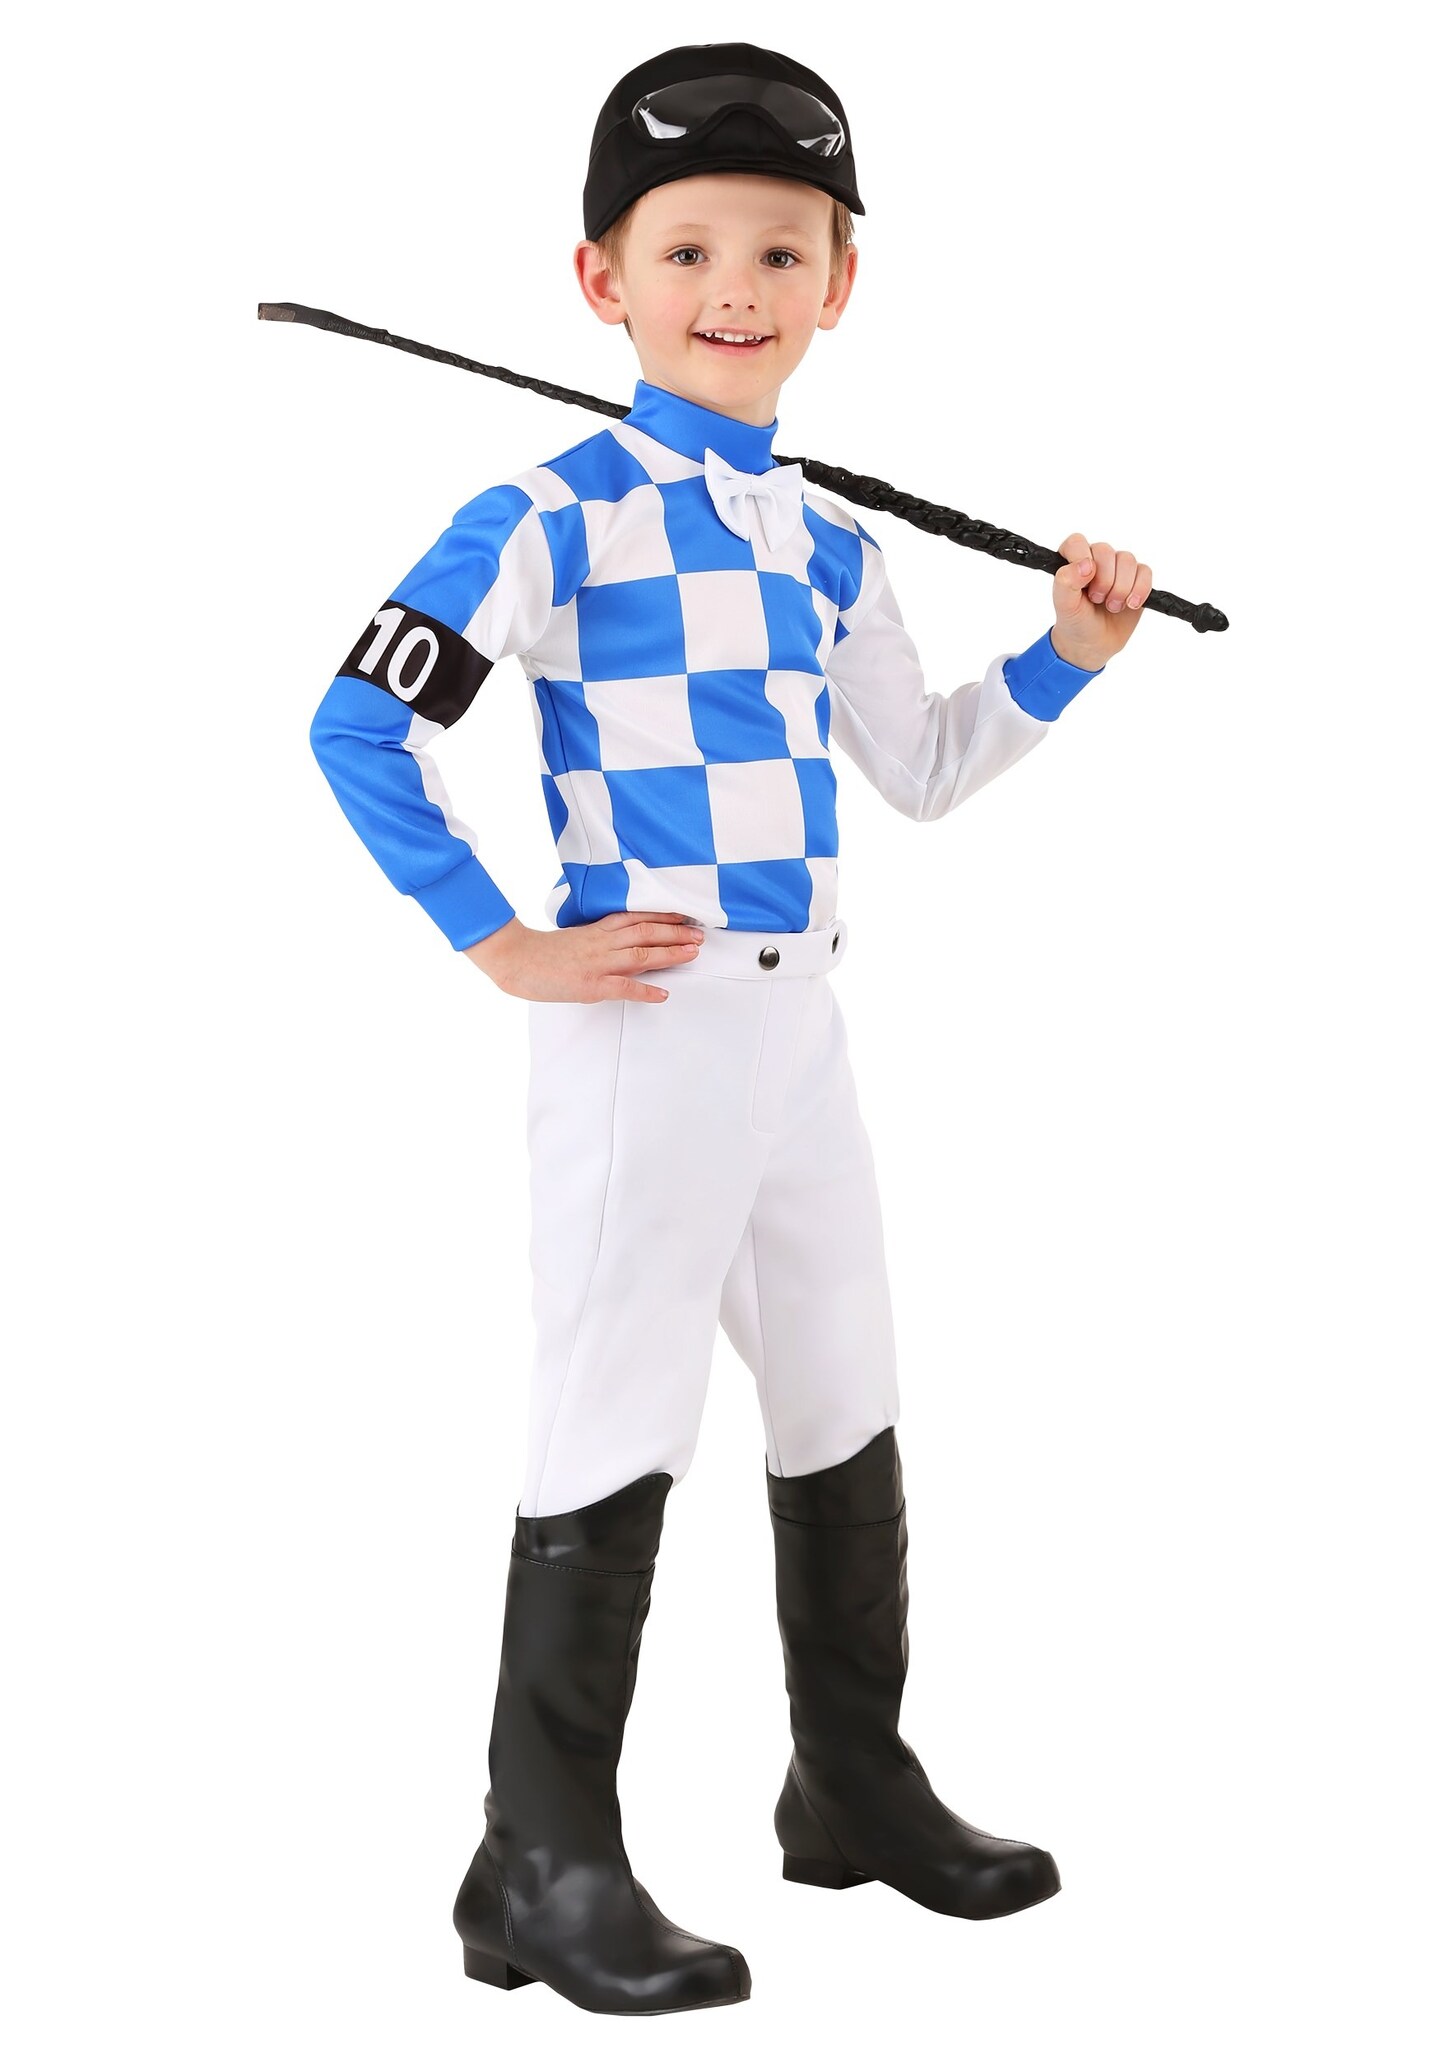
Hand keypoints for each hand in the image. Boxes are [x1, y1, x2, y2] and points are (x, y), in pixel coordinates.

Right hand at [464, 910, 705, 1001]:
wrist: (515, 958)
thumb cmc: (539, 952)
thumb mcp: (572, 938)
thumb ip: (595, 940)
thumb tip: (614, 944)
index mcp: (597, 930)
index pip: (636, 918)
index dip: (663, 916)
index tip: (684, 915)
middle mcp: (602, 943)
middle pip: (646, 932)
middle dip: (676, 932)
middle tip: (700, 934)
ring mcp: (598, 963)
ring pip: (641, 953)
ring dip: (670, 953)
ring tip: (692, 953)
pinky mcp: (591, 984)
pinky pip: (624, 986)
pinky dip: (645, 990)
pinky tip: (663, 994)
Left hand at [1050, 532, 1153, 671]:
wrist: (1093, 644)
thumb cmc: (1075, 621)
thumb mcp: (1064, 605)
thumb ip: (1066, 582)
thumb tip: (1086, 564)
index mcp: (1072, 559)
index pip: (1077, 542)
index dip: (1083, 559)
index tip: (1086, 580)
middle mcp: (1096, 558)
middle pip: (1106, 551)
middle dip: (1104, 581)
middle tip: (1097, 600)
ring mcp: (1118, 567)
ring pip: (1128, 560)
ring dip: (1121, 588)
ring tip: (1112, 606)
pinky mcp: (1137, 578)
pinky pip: (1145, 572)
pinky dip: (1140, 590)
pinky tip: (1131, 604)